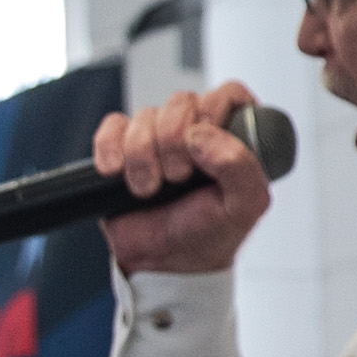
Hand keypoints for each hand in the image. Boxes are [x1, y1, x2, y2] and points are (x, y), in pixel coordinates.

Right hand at [93, 83, 277, 279]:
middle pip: (180, 101)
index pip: (228, 93)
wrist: (164, 264)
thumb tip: (200, 134)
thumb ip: (240, 165)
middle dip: (173, 143)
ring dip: (143, 156)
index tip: (202, 145)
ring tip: (150, 189)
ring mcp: (157, 137)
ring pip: (144, 116)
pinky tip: (117, 174)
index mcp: (232, 137)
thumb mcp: (245, 206)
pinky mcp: (122, 147)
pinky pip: (112, 127)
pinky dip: (111, 149)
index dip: (213, 112)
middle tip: (178, 178)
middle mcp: (195, 130)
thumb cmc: (209, 234)